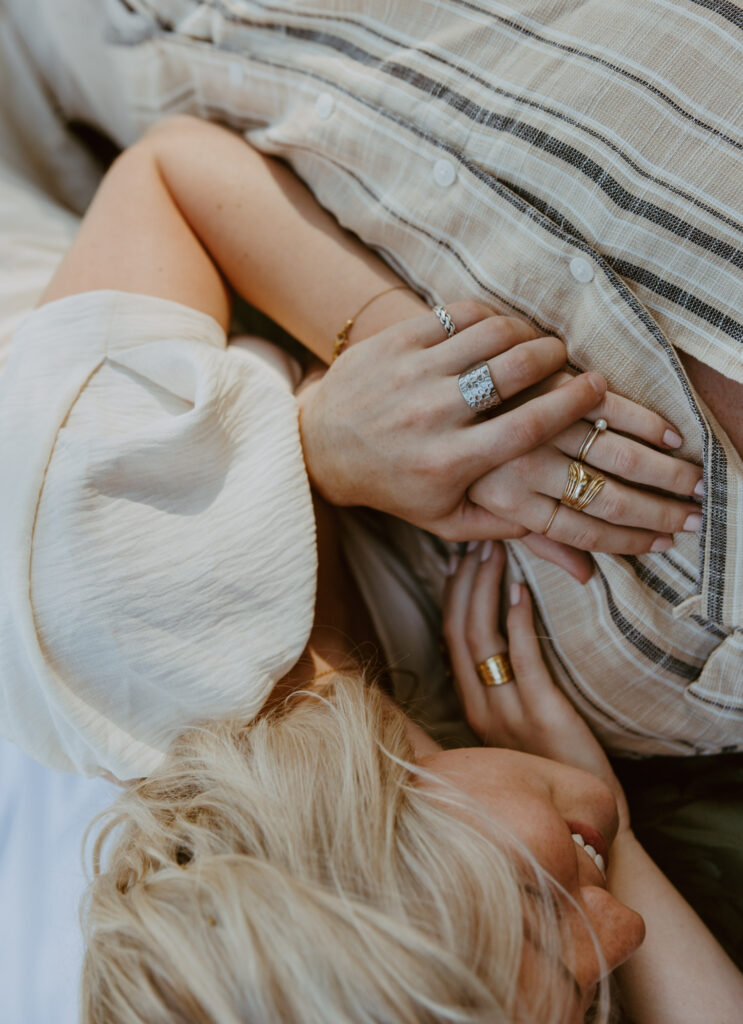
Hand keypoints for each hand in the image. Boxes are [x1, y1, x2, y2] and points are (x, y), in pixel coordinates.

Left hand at [298, 300, 700, 571]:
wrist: (321, 448)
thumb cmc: (393, 487)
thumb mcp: (443, 519)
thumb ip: (504, 526)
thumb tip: (572, 544)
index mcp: (449, 462)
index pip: (526, 426)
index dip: (570, 403)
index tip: (596, 388)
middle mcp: (430, 415)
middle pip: (513, 371)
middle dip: (553, 356)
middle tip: (567, 358)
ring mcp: (410, 373)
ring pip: (488, 335)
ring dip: (524, 332)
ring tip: (536, 342)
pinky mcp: (393, 342)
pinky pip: (455, 315)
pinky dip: (488, 317)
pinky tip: (499, 328)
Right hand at [442, 539, 629, 831]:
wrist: (586, 823)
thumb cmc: (555, 769)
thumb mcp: (516, 729)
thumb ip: (503, 690)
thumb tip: (500, 642)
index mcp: (473, 708)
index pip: (449, 640)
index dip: (451, 597)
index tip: (458, 562)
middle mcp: (482, 708)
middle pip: (460, 632)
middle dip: (465, 583)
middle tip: (477, 546)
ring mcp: (509, 712)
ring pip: (483, 640)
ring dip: (485, 591)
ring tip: (494, 555)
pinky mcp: (543, 714)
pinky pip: (523, 659)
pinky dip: (518, 621)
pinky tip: (521, 592)